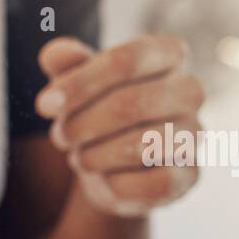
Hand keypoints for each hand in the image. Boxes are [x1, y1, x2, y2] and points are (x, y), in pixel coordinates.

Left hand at [34, 35, 203, 216]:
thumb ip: (66, 65)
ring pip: (140, 145)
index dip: (80, 83)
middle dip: (81, 125)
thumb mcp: (76, 85)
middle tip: (59, 136)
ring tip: (78, 157)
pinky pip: (151, 184)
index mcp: (167, 54)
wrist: (112, 166)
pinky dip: (115, 184)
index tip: (44, 106)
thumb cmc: (95, 112)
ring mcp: (194, 133)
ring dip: (94, 156)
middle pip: (129, 104)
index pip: (126, 60)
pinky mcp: (189, 175)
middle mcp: (189, 90)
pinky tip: (104, 178)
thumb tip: (54, 53)